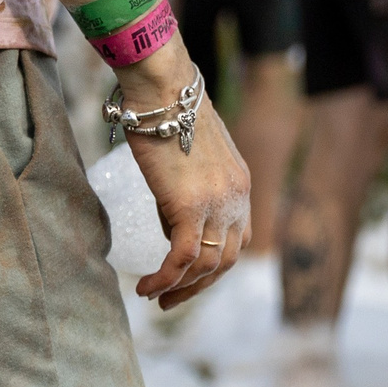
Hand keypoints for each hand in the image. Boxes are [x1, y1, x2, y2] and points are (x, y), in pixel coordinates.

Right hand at [112, 47, 251, 309]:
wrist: (163, 87)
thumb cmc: (167, 112)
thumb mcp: (191, 156)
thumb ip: (192, 186)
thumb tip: (173, 218)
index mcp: (241, 186)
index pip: (238, 239)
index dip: (213, 264)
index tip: (188, 277)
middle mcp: (238, 197)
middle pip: (226, 258)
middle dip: (199, 286)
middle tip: (170, 299)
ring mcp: (218, 203)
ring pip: (207, 264)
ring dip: (180, 288)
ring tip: (154, 296)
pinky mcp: (191, 205)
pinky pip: (183, 257)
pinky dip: (166, 278)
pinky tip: (146, 286)